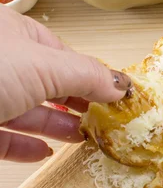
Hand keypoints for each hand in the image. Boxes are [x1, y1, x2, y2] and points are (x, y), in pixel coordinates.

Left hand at [0, 6, 130, 161]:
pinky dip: (23, 146)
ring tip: (82, 138)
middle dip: (75, 102)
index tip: (113, 95)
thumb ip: (87, 75)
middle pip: (43, 83)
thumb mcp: (45, 66)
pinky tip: (43, 153)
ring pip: (23, 111)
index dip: (89, 73)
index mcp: (13, 34)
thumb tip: (124, 85)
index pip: (60, 53)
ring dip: (54, 125)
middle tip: (102, 120)